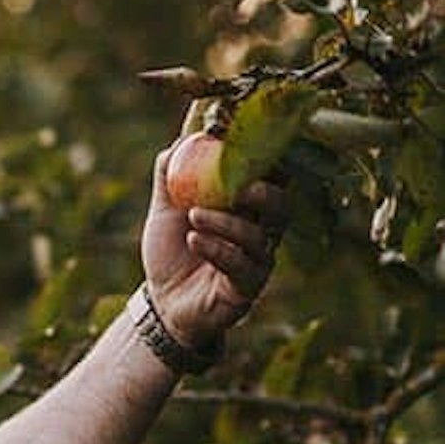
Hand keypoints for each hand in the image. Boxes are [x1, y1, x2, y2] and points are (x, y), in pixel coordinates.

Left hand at [140, 135, 289, 351]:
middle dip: (263, 191)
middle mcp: (262, 231)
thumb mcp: (165, 211)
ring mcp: (257, 261)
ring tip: (193, 217)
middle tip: (236, 185)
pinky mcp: (247, 288)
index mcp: (248, 208)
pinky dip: (217, 248)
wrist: (162, 303)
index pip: (272, 179)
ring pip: (259, 236)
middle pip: (282, 205)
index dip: (267, 161)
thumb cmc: (171, 252)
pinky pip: (241, 266)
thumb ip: (170, 176)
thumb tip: (179, 140)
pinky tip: (194, 239)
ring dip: (226, 222)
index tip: (246, 144)